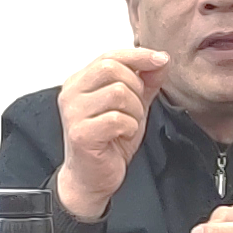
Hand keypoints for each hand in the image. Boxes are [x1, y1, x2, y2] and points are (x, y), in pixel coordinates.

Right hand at [56, 48, 169, 219]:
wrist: (92, 178)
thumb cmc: (108, 141)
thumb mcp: (132, 105)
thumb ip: (145, 81)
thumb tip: (160, 60)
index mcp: (80, 81)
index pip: (110, 55)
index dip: (139, 55)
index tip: (161, 60)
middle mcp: (71, 93)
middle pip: (112, 69)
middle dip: (136, 88)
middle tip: (135, 109)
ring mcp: (73, 113)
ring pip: (118, 93)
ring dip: (134, 111)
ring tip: (128, 125)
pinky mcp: (81, 133)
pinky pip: (117, 119)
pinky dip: (129, 128)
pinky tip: (122, 136)